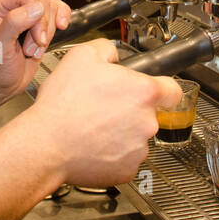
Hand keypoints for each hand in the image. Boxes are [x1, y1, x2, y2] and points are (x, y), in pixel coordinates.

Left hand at [0, 0, 71, 102]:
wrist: (1, 84)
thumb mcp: (0, 46)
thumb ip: (14, 23)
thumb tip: (35, 8)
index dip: (36, 17)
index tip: (34, 37)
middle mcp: (13, 6)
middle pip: (42, 3)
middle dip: (41, 29)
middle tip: (29, 48)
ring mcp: (28, 14)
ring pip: (52, 9)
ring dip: (48, 33)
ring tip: (33, 49)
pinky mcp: (41, 23)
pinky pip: (59, 10)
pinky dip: (61, 23)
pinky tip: (59, 30)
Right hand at [28, 39, 181, 187]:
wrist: (45, 143)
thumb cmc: (62, 104)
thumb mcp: (81, 56)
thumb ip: (107, 49)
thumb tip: (114, 53)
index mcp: (143, 92)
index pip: (173, 90)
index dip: (162, 89)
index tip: (155, 93)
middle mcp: (147, 122)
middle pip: (150, 114)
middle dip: (131, 111)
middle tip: (104, 108)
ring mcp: (139, 149)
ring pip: (137, 137)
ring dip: (122, 133)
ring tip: (94, 127)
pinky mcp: (127, 170)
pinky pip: (126, 159)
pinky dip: (113, 154)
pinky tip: (94, 145)